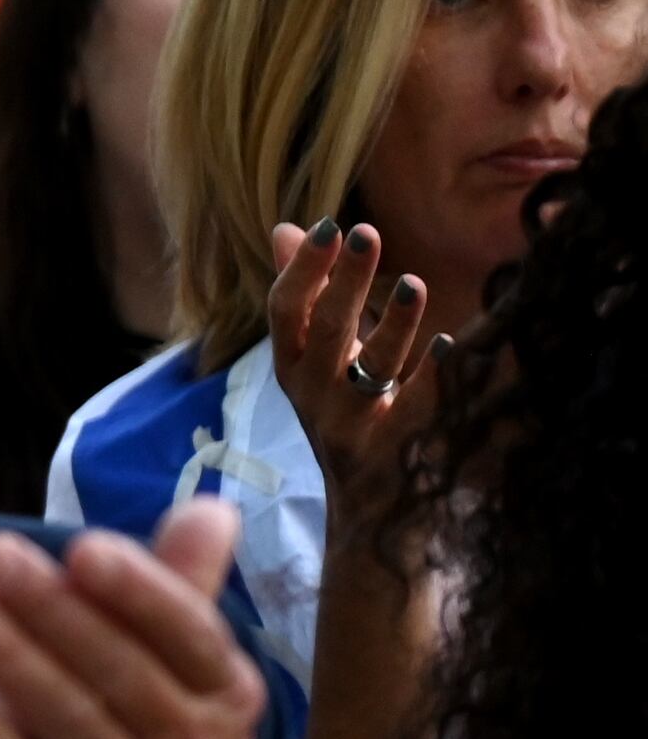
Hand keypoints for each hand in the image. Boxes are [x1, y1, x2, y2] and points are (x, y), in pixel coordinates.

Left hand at [0, 504, 265, 738]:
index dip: (137, 591)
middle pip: (118, 669)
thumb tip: (209, 505)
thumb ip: (182, 600)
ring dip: (10, 659)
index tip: (81, 548)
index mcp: (222, 698)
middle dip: (50, 608)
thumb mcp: (191, 695)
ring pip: (72, 722)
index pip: (188, 633)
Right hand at [264, 220, 445, 544]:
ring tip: (414, 285)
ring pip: (369, 372)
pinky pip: (419, 411)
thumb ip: (308, 295)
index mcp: (294, 368)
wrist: (369, 513)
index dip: (304, 269)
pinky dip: (434, 378)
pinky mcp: (397, 453)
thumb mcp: (316, 357)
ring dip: (392, 327)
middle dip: (344, 283)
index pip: (286, 312)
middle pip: (325, 334)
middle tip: (366, 234)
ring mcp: (354, 427)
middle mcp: (315, 398)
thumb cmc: (345, 415)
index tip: (331, 225)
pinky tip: (451, 347)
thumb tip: (286, 228)